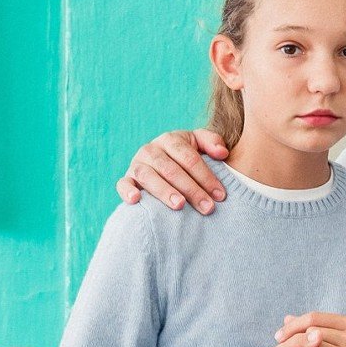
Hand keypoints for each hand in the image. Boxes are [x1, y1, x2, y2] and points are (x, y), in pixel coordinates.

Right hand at [116, 129, 230, 212]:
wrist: (162, 164)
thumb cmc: (186, 157)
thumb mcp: (199, 144)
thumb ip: (212, 142)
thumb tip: (222, 152)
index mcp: (170, 139)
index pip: (189, 158)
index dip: (206, 176)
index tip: (220, 195)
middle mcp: (151, 149)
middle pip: (171, 169)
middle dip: (191, 189)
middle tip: (207, 207)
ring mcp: (137, 164)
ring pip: (148, 176)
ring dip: (164, 191)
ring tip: (180, 205)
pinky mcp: (127, 178)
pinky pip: (123, 184)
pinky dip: (127, 191)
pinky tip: (136, 200)